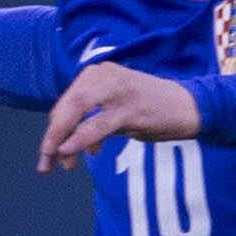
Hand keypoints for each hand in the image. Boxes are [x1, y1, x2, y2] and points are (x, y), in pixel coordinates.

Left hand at [37, 63, 199, 172]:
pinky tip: (68, 150)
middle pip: (67, 105)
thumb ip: (92, 121)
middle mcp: (104, 76)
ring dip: (61, 139)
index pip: (67, 102)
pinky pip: (97, 124)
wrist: (189, 106)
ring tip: (57, 162)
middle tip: (45, 161)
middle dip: (52, 135)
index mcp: (98, 74)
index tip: (51, 152)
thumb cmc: (151, 109)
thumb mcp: (116, 110)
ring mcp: (118, 90)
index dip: (55, 128)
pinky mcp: (130, 108)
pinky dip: (80, 138)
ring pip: (78, 111)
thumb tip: (66, 145)